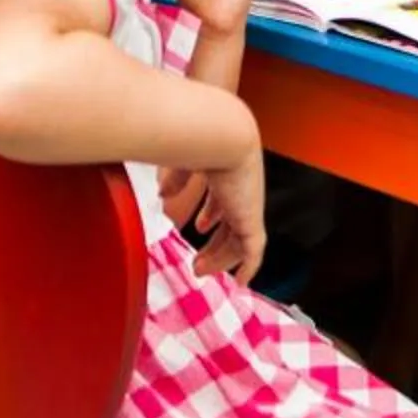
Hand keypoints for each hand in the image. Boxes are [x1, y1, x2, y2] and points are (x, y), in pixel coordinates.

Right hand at [167, 152, 267, 282]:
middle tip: (198, 259)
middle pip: (231, 223)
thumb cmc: (201, 139)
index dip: (212, 214)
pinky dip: (249, 266)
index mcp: (227, 173)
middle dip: (215, 243)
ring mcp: (247, 205)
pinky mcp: (251, 219)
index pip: (222, 199)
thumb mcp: (182, 160)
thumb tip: (164, 193)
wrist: (222, 136)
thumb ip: (175, 177)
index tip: (201, 227)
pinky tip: (242, 281)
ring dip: (220, 258)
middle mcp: (240, 190)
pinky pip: (253, 250)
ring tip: (200, 269)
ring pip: (239, 240)